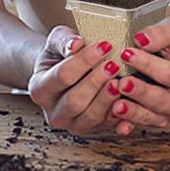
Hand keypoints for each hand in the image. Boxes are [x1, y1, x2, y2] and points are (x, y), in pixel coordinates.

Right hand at [27, 26, 169, 135]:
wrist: (64, 71)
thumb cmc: (60, 54)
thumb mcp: (57, 40)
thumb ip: (64, 40)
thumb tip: (76, 44)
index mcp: (39, 89)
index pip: (62, 76)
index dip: (84, 60)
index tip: (104, 45)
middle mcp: (53, 112)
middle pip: (75, 101)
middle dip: (97, 82)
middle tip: (115, 65)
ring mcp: (72, 125)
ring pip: (91, 117)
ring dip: (108, 99)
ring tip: (122, 81)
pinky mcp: (92, 130)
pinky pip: (107, 126)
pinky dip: (120, 115)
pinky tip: (129, 100)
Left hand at [110, 16, 169, 131]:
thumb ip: (161, 32)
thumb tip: (142, 39)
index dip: (149, 64)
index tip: (127, 53)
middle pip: (162, 100)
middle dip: (141, 92)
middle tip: (122, 83)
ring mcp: (165, 115)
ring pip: (150, 117)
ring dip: (132, 112)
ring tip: (116, 105)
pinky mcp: (150, 121)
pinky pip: (137, 126)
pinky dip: (127, 125)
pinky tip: (118, 125)